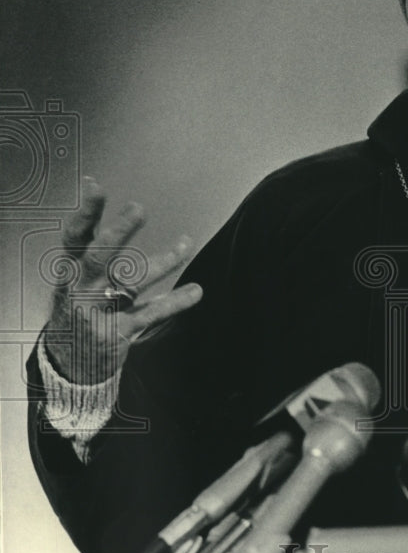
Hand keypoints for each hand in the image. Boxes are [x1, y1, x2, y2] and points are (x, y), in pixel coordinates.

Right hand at [45, 176, 202, 383]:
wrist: (67, 365)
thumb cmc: (79, 307)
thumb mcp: (77, 276)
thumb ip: (92, 240)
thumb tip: (92, 187)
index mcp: (69, 271)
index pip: (74, 238)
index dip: (85, 213)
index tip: (95, 187)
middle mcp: (79, 290)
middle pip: (98, 258)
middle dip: (118, 233)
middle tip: (138, 209)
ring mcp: (96, 313)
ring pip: (130, 283)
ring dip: (162, 262)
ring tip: (186, 243)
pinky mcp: (116, 333)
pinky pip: (150, 314)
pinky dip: (174, 302)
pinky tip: (195, 291)